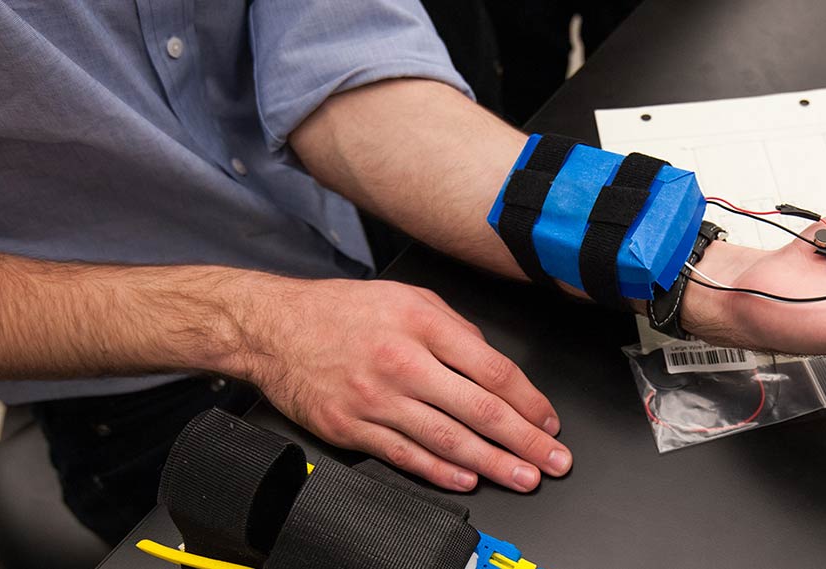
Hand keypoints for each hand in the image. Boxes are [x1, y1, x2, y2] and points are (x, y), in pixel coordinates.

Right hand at [231, 278, 570, 491]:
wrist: (273, 327)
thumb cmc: (341, 311)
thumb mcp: (408, 297)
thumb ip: (455, 328)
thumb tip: (493, 363)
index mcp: (422, 325)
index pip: (493, 370)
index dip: (529, 402)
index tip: (549, 421)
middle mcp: (402, 362)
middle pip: (479, 410)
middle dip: (524, 440)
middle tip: (553, 461)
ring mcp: (376, 399)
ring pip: (447, 439)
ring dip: (493, 464)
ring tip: (523, 477)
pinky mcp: (352, 428)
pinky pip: (406, 455)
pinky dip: (441, 472)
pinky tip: (468, 480)